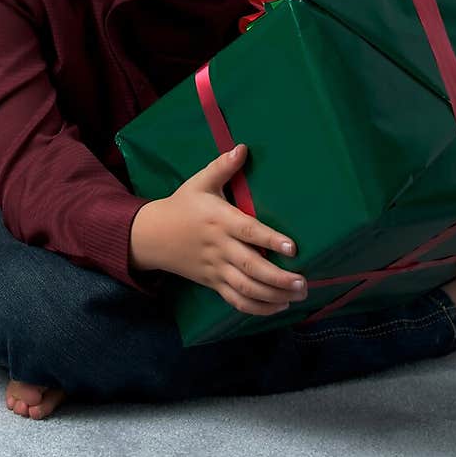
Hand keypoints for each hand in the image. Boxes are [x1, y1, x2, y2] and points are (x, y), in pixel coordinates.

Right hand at [129, 143, 307, 315]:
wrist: (152, 236)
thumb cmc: (182, 206)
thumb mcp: (199, 183)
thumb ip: (222, 167)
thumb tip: (243, 148)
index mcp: (220, 220)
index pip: (248, 232)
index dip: (270, 240)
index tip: (293, 247)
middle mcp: (219, 247)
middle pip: (251, 267)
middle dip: (278, 278)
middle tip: (303, 282)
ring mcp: (215, 269)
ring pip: (245, 288)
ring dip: (273, 295)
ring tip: (298, 295)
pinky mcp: (212, 283)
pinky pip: (235, 300)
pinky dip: (257, 308)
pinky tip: (278, 306)